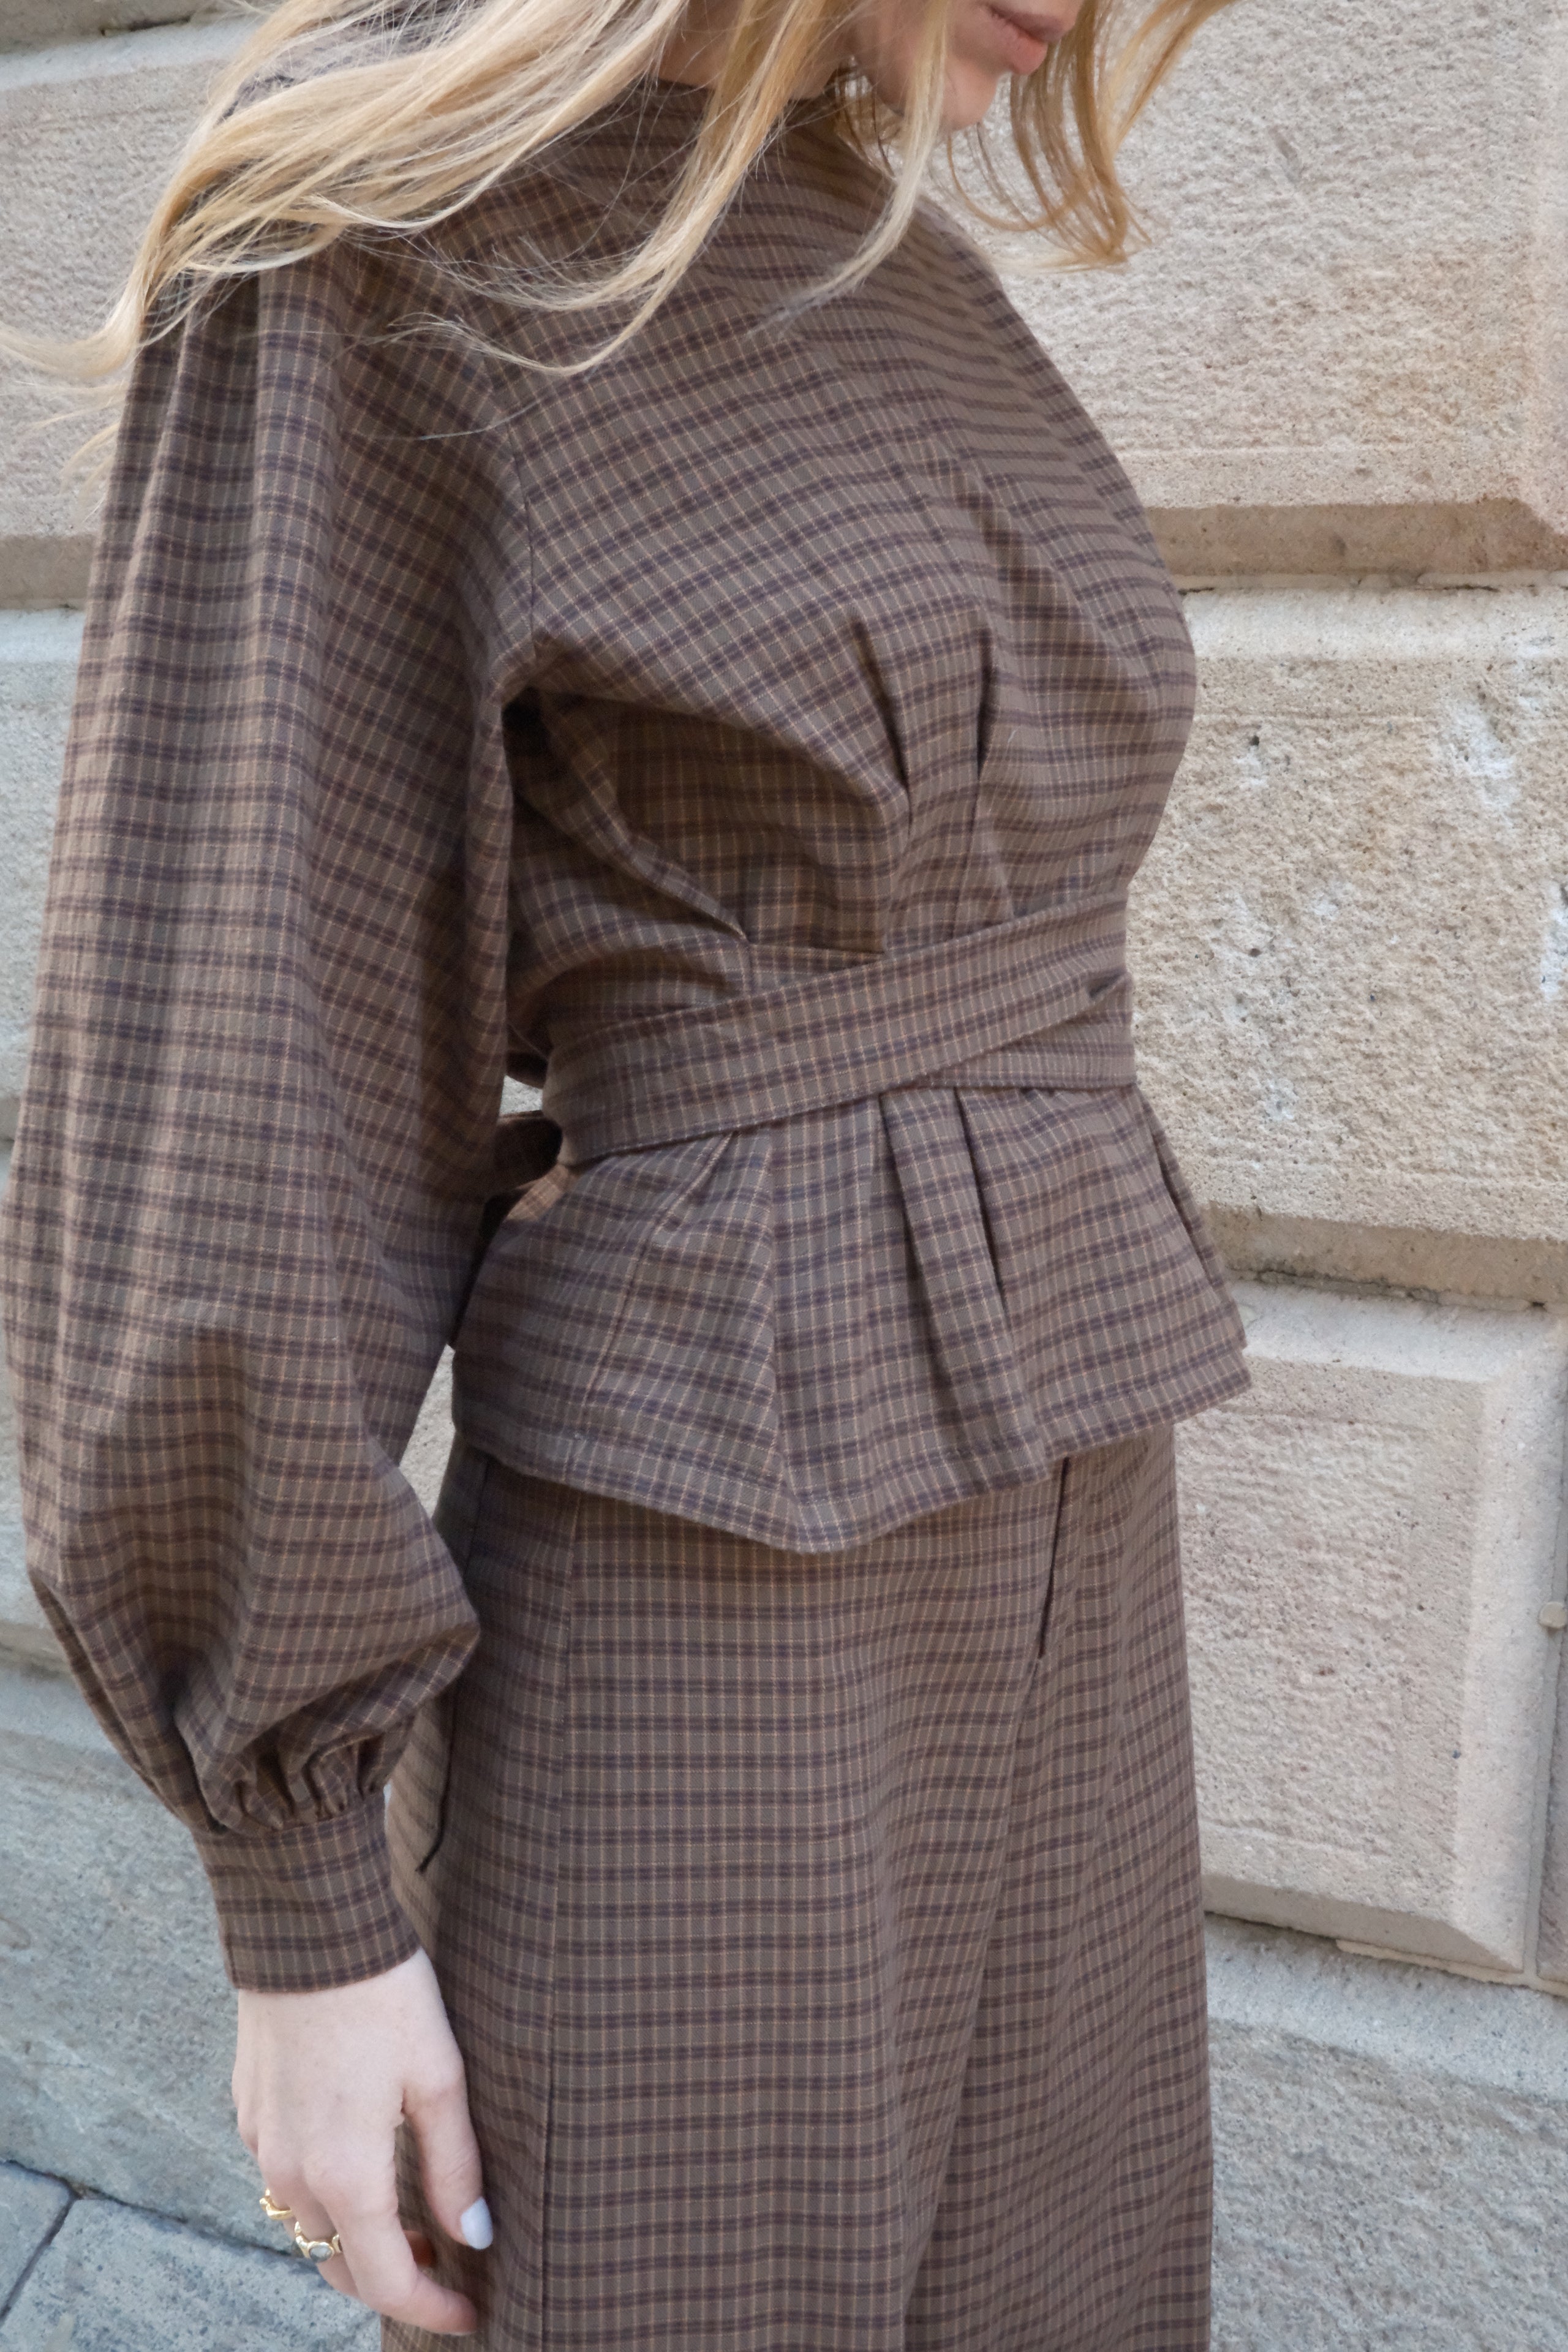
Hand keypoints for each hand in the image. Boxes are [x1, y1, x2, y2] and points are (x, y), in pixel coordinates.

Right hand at [233, 1947, 488, 2336]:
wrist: (307, 1928)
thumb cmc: (384, 1995)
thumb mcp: (439, 2077)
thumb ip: (455, 2165)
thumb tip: (476, 2237)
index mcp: (345, 2174)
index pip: (386, 2280)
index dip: (430, 2308)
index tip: (470, 2315)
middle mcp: (292, 2173)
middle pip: (338, 2265)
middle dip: (391, 2278)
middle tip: (443, 2263)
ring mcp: (262, 2143)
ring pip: (307, 2224)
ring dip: (354, 2238)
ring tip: (409, 2217)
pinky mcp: (249, 2111)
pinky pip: (285, 2178)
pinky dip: (324, 2192)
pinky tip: (361, 2160)